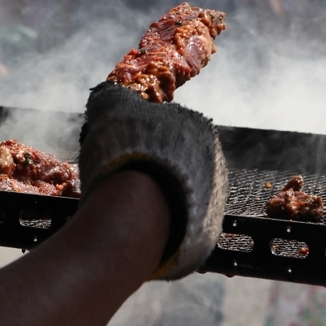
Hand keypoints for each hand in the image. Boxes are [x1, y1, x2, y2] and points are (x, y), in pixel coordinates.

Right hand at [80, 82, 227, 279]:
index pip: (170, 129)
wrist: (136, 213)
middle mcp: (215, 162)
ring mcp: (216, 200)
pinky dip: (163, 226)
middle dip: (155, 170)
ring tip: (129, 206)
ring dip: (160, 199)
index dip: (142, 139)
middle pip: (179, 164)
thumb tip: (109, 92)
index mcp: (200, 128)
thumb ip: (114, 96)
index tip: (124, 150)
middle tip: (123, 179)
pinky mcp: (208, 234)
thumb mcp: (112, 108)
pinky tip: (141, 227)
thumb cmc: (126, 152)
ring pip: (182, 196)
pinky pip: (181, 226)